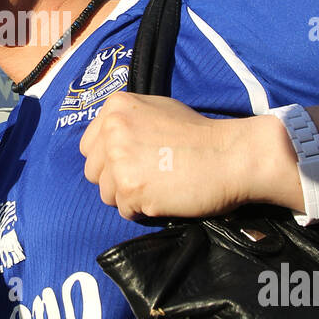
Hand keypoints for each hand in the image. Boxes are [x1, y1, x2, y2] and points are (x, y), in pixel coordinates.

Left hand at [79, 93, 295, 220]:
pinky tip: (165, 196)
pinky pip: (124, 210)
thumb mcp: (157, 110)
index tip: (131, 163)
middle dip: (116, 180)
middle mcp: (112, 131)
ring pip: (106, 194)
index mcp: (116, 108)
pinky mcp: (131, 189)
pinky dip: (144, 210)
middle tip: (148, 177)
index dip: (108, 160)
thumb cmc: (199, 135)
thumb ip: (126, 123)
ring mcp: (119, 160)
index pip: (88, 146)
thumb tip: (105, 144)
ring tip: (159, 186)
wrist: (230, 156)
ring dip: (130, 197)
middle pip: (93, 172)